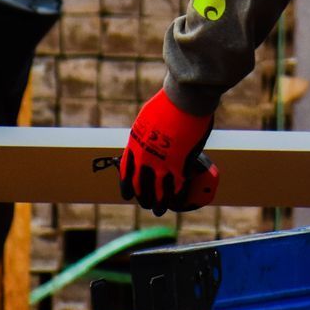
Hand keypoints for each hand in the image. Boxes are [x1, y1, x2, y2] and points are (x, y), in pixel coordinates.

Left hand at [120, 88, 215, 215]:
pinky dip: (178, 193)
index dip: (127, 187)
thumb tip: (149, 139)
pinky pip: (177, 185)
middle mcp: (144, 158)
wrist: (183, 99)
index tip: (128, 195)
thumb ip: (145, 133)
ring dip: (160, 203)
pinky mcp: (179, 164)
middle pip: (141, 186)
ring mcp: (162, 162)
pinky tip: (179, 198)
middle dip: (143, 199)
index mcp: (134, 145)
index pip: (126, 173)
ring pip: (159, 191)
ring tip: (161, 210)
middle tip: (147, 205)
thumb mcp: (146, 119)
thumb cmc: (167, 103)